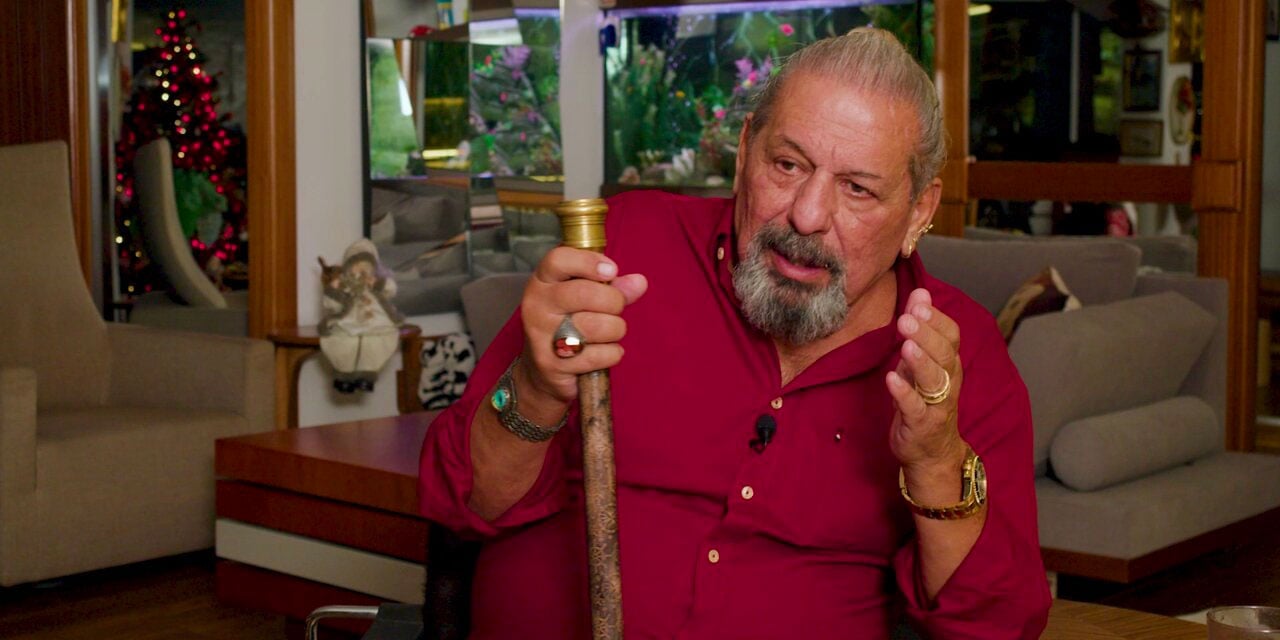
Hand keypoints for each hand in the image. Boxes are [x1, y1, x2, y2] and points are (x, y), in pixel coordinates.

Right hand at [519, 247, 647, 404]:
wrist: (544, 369)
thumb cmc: (569, 323)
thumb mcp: (587, 298)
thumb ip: (613, 287)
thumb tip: (639, 282)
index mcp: (542, 281)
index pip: (559, 260)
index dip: (589, 262)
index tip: (612, 271)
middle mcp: (536, 305)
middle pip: (585, 293)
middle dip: (614, 301)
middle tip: (616, 309)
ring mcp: (540, 336)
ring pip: (596, 326)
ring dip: (615, 330)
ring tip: (609, 333)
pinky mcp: (551, 363)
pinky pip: (598, 355)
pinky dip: (611, 354)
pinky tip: (603, 352)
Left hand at [885, 289, 967, 487]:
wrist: (932, 452)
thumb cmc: (925, 402)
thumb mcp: (922, 363)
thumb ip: (921, 331)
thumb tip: (920, 293)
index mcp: (950, 365)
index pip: (952, 336)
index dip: (937, 319)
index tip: (919, 301)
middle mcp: (948, 382)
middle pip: (945, 354)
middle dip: (928, 334)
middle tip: (908, 318)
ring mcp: (937, 404)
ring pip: (935, 379)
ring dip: (920, 360)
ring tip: (906, 344)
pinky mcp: (921, 424)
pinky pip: (914, 407)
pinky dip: (903, 392)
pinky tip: (891, 378)